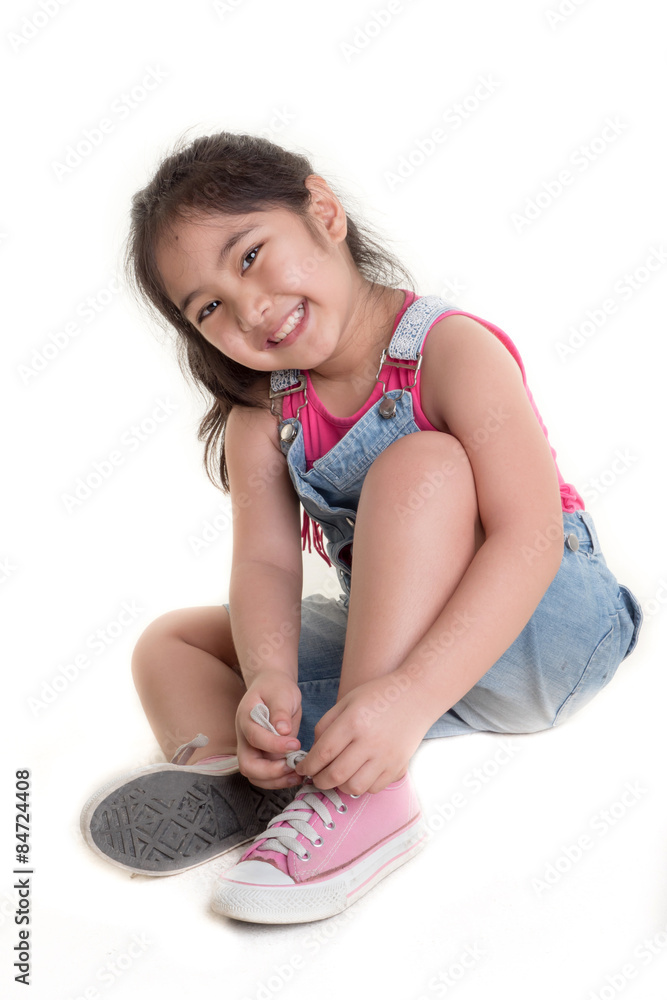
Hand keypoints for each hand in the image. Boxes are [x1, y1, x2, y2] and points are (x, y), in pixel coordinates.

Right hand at [235, 672, 303, 789]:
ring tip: (298, 774)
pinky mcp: (263, 757)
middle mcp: (245, 738)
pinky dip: (280, 780)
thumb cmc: (276, 688)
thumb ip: (280, 710)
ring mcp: (252, 749)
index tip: (295, 744)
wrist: (272, 688)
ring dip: (276, 780)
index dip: (274, 745)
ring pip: (255, 776)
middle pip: (248, 766)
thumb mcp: (280, 692)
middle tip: (293, 766)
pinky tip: (297, 774)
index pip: (255, 738)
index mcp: (246, 718)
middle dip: (271, 772)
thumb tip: (282, 730)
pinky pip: (266, 776)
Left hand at [294, 673, 427, 795]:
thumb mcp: (347, 701)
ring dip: (340, 786)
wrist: (416, 695)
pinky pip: (374, 788)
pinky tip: (357, 774)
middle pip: (336, 775)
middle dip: (319, 781)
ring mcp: (385, 756)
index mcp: (353, 722)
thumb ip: (326, 725)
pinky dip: (361, 786)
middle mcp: (369, 742)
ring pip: (354, 787)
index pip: (323, 753)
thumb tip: (314, 752)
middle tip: (315, 777)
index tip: (301, 768)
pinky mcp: (398, 766)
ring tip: (337, 776)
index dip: (307, 765)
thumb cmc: (378, 695)